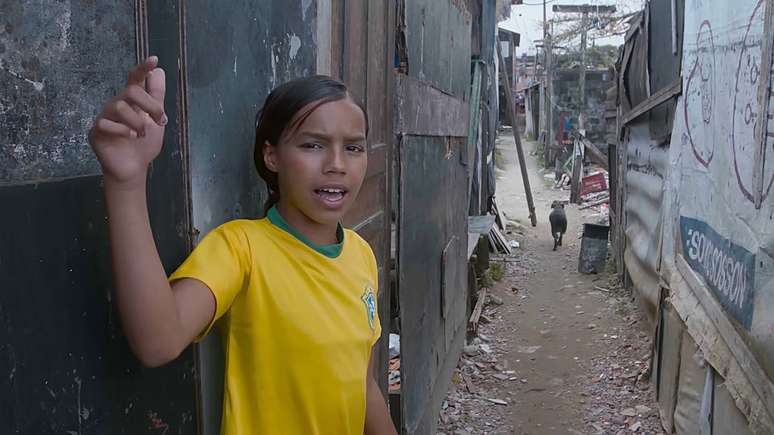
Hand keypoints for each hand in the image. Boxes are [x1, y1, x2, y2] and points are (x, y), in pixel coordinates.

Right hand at [89, 56, 167, 185]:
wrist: (134, 167)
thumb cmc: (143, 143)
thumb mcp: (155, 120)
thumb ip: (157, 97)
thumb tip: (159, 71)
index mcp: (131, 101)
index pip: (134, 79)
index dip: (143, 68)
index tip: (154, 60)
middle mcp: (117, 105)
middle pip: (130, 91)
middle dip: (149, 105)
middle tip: (159, 121)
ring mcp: (105, 117)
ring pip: (119, 106)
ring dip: (137, 122)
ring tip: (142, 135)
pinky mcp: (96, 131)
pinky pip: (105, 123)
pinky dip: (122, 131)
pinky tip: (130, 138)